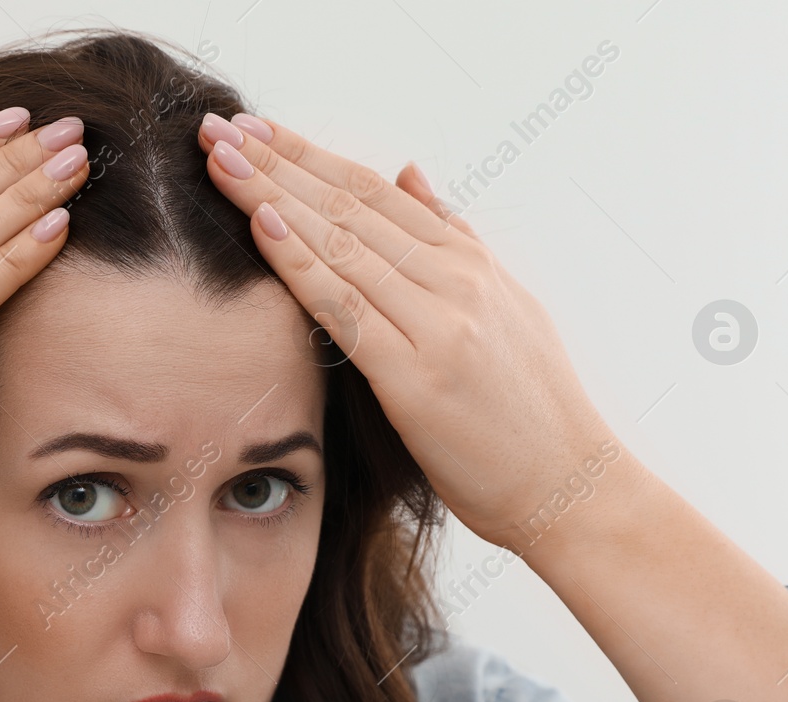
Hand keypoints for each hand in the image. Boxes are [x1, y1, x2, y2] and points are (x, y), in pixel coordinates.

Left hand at [196, 111, 629, 553]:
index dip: (308, 155)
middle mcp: (456, 281)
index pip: (373, 190)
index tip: (255, 127)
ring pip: (343, 244)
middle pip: (350, 205)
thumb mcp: (504, 305)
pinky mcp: (418, 378)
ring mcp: (439, 325)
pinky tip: (263, 225)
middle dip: (277, 162)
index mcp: (470, 263)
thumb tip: (411, 172)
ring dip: (273, 195)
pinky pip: (347, 308)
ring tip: (221, 161)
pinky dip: (302, 263)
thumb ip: (455, 240)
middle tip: (217, 129)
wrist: (570, 488)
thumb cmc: (530, 412)